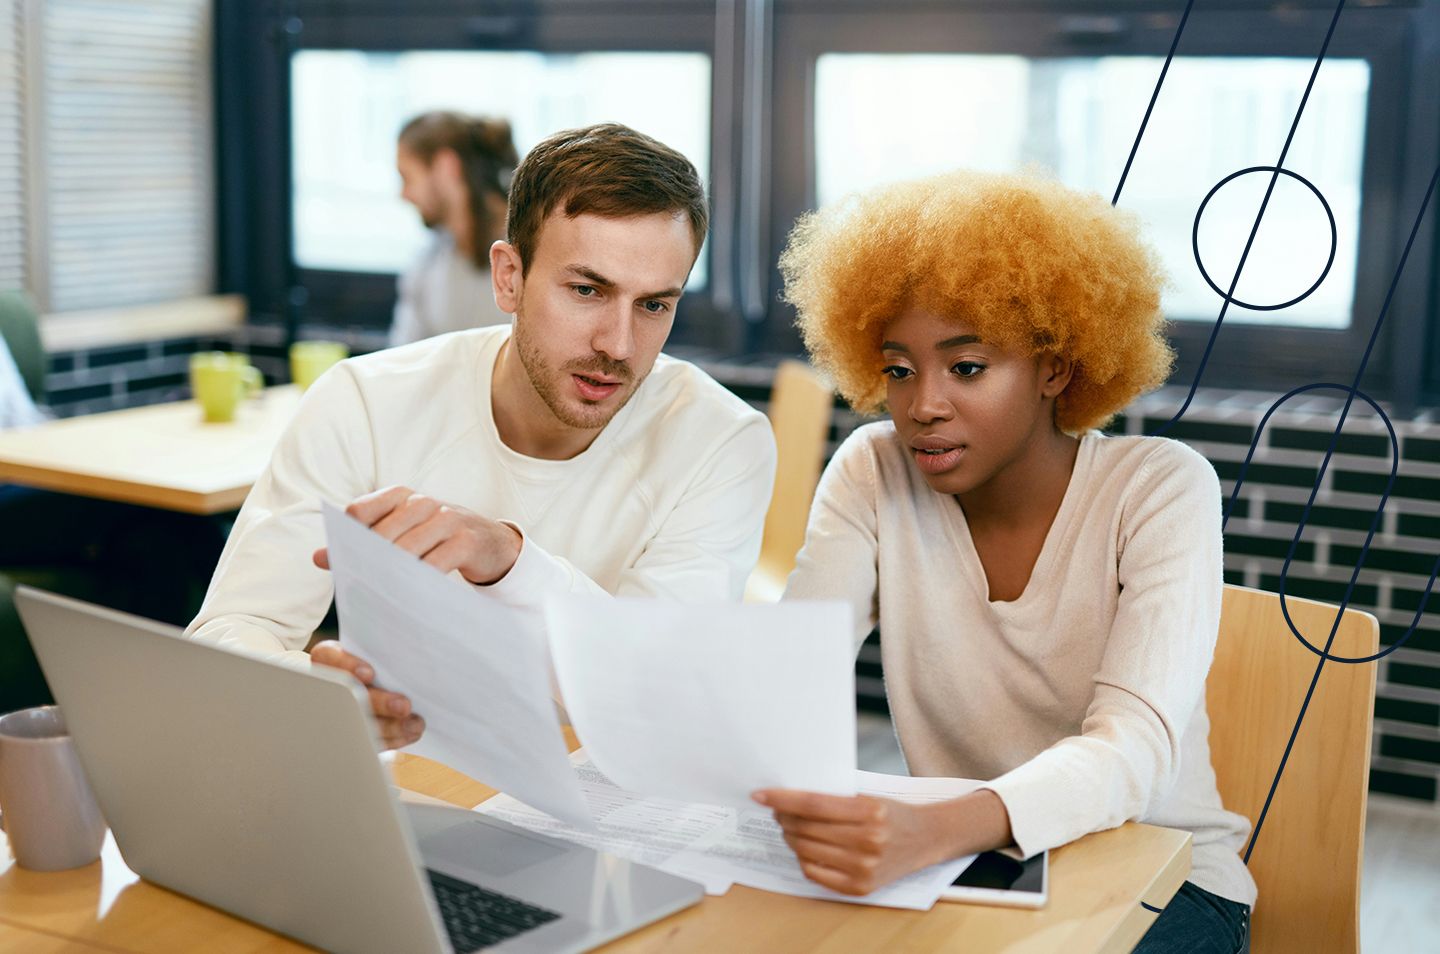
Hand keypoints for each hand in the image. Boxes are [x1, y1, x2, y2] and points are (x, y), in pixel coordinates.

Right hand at [310, 640, 424, 749]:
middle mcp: (331, 684)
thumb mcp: (377, 652)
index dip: (348, 665)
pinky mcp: (353, 731)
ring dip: (390, 726)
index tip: (369, 674)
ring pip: (358, 723)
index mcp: (329, 658)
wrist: (376, 677)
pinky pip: (367, 740)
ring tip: (414, 724)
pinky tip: (409, 733)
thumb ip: (386, 655)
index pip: (328, 656)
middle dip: (379, 702)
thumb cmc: (379, 659)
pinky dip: (392, 739)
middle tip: (404, 706)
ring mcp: (338, 711)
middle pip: (348, 695)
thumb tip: (414, 662)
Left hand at [312, 486, 522, 584]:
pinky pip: (435, 564)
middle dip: (364, 562)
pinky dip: (418, 582)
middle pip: (382, 533)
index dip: (344, 536)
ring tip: (375, 597)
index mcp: (401, 496)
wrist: (493, 542)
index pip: (361, 511)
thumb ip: (364, 541)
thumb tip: (317, 557)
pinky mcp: (466, 542)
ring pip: (407, 549)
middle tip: (353, 587)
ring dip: (389, 575)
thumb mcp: (404, 532)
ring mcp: (447, 520)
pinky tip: (408, 598)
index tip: (335, 562)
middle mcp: (423, 503)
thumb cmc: (438, 538)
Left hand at [751, 790, 948, 895]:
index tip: (761, 795)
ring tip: (789, 827)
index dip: (782, 799)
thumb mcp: (867, 796)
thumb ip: (833, 798)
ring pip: (805, 850)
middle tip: (777, 810)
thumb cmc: (892, 813)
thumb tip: (787, 797)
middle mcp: (867, 841)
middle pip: (805, 828)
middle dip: (783, 817)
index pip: (812, 804)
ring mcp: (863, 868)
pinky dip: (802, 858)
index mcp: (869, 812)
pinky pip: (814, 872)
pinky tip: (804, 847)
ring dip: (789, 837)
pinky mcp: (859, 887)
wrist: (925, 839)